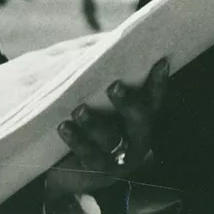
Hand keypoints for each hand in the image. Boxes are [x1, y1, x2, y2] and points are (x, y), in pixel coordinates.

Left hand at [45, 56, 168, 196]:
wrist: (53, 150)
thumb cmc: (76, 103)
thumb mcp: (85, 80)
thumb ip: (95, 62)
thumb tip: (100, 44)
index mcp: (138, 110)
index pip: (152, 94)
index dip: (159, 81)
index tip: (160, 62)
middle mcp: (135, 135)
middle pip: (140, 119)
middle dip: (129, 103)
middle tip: (114, 86)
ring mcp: (119, 155)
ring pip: (112, 139)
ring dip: (95, 124)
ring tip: (79, 110)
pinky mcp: (97, 170)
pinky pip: (90, 156)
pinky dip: (77, 140)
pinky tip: (64, 126)